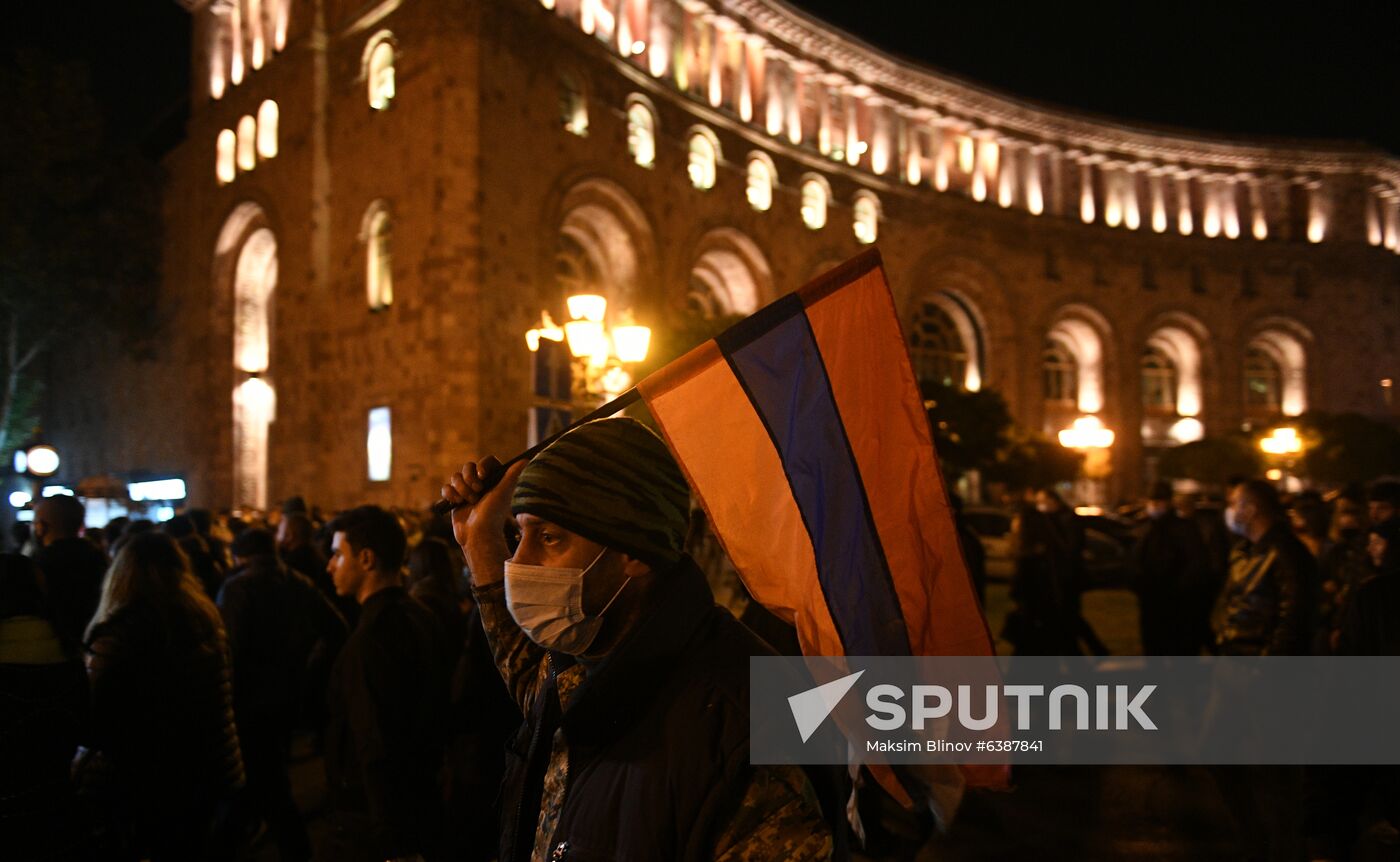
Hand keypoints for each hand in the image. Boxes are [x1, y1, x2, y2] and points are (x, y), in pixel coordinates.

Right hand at [440, 457, 524, 585]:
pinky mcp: (455, 499)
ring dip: (461, 489)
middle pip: (468, 466)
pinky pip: (446, 487)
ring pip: (456, 477)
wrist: (478, 535)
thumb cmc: (493, 514)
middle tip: (478, 492)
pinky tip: (457, 503)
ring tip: (470, 502)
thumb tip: (527, 459)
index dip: (482, 466)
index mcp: (494, 480)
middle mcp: (481, 483)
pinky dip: (450, 494)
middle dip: (470, 479)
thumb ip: (513, 475)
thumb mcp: (504, 492)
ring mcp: (466, 490)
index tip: (483, 476)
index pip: (487, 462)